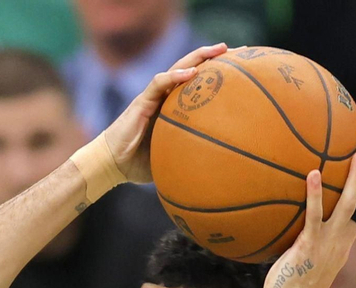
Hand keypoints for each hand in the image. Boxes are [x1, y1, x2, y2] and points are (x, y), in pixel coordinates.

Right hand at [101, 42, 228, 183]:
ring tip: (219, 50)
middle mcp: (166, 97)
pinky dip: (174, 76)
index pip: (200, 84)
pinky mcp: (141, 102)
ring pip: (178, 68)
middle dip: (215, 57)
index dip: (220, 74)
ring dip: (199, 57)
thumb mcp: (173, 158)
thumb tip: (219, 169)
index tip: (244, 69)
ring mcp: (154, 97)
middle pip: (193, 69)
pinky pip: (159, 83)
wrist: (112, 165)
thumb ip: (191, 155)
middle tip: (239, 50)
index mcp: (175, 107)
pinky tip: (190, 72)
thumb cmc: (140, 164)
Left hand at [264, 152, 355, 287]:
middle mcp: (340, 243)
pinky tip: (313, 174)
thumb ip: (307, 250)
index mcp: (341, 249)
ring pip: (348, 205)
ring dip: (355, 180)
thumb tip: (294, 239)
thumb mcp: (306, 268)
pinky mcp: (309, 244)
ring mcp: (327, 243)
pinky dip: (316, 194)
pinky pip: (315, 215)